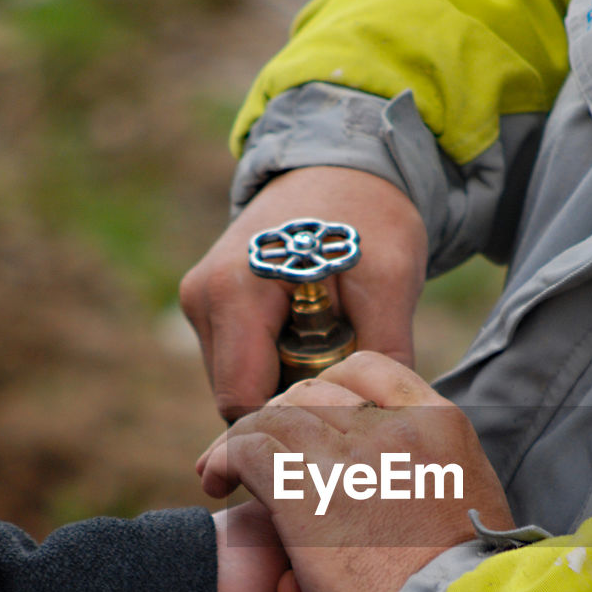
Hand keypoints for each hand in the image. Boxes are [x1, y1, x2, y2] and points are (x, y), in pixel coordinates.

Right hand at [179, 167, 427, 420]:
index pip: (242, 401)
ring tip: (331, 348)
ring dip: (283, 383)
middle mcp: (202, 300)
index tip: (337, 421)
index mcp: (234, 294)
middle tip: (344, 381)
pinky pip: (240, 363)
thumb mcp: (391, 280)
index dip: (288, 423)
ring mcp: (200, 303)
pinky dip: (276, 366)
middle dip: (289, 403)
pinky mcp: (209, 307)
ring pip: (238, 383)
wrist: (343, 168)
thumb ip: (384, 353)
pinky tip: (311, 341)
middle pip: (237, 397)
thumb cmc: (368, 217)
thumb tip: (383, 419)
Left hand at [199, 353, 513, 591]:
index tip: (313, 418)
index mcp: (439, 424)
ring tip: (225, 470)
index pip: (370, 370)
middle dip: (282, 418)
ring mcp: (347, 455)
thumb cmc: (469, 590)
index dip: (331, 389)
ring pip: (275, 418)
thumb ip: (437, 478)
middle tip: (262, 450)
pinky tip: (213, 481)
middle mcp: (392, 425)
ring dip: (245, 440)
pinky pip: (246, 450)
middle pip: (315, 394)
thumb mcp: (472, 508)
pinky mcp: (305, 492)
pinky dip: (223, 460)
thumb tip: (417, 483)